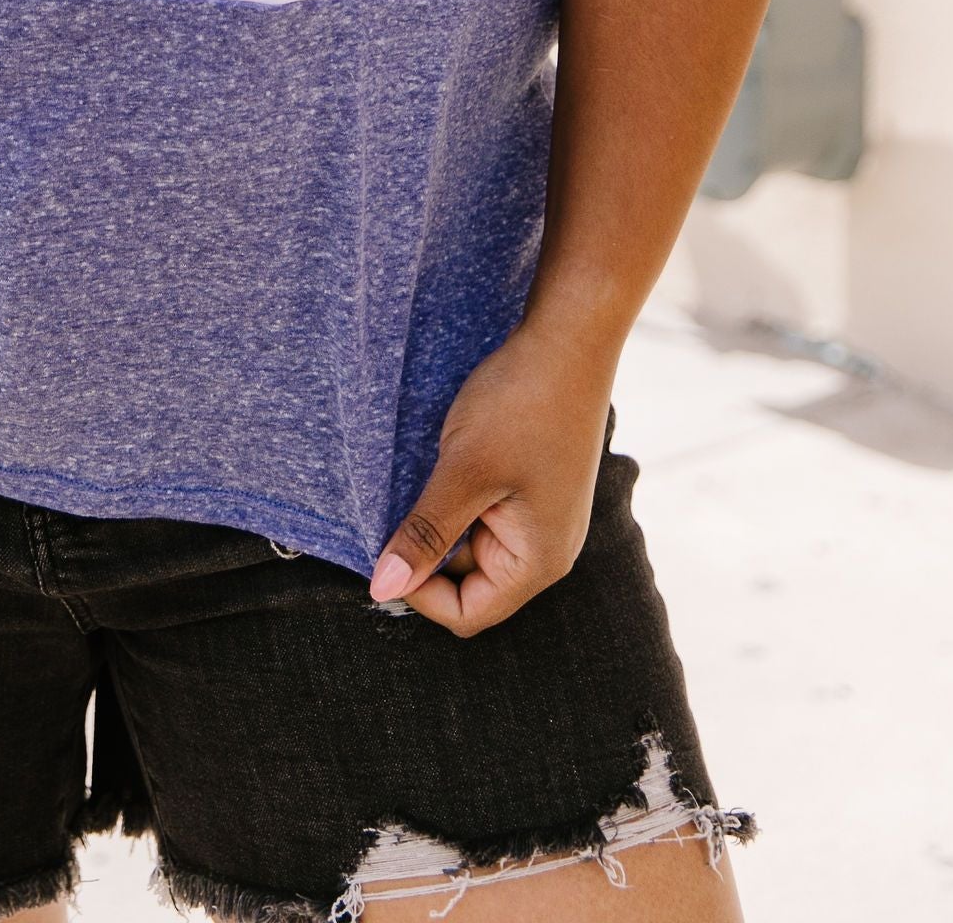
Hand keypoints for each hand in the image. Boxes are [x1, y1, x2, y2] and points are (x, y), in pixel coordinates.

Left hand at [367, 318, 614, 636]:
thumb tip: (383, 590)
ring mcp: (542, 516)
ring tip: (426, 475)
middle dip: (430, 551)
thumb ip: (426, 534)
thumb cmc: (523, 404)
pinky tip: (444, 462)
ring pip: (472, 542)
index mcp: (538, 561)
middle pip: (470, 581)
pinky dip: (457, 496)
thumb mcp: (465, 471)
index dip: (420, 591)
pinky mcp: (533, 486)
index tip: (386, 550)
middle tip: (399, 505)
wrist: (569, 338)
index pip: (468, 613)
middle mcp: (546, 548)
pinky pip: (485, 512)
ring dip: (441, 519)